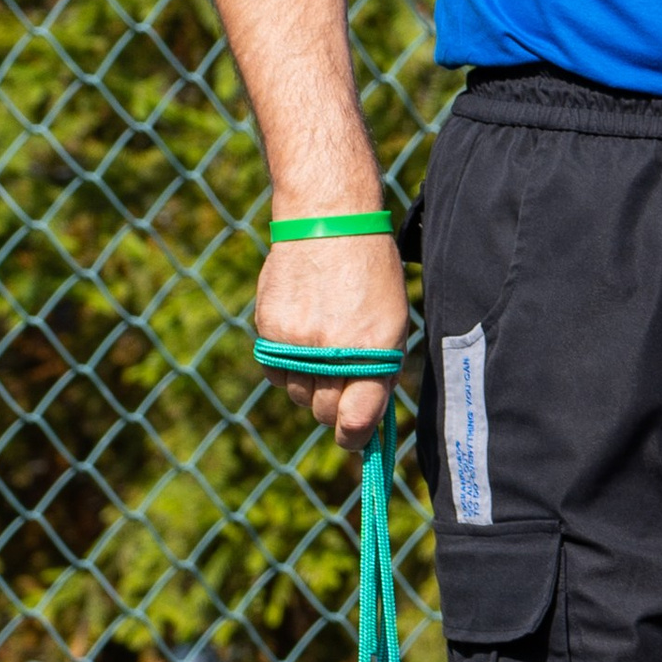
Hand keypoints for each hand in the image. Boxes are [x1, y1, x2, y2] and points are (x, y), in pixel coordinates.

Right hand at [253, 231, 409, 452]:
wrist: (329, 224)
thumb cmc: (371, 274)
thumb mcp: (393, 321)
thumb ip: (379, 370)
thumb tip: (365, 417)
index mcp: (372, 351)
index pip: (356, 419)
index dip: (354, 437)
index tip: (353, 438)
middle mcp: (332, 351)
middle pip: (322, 412)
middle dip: (333, 408)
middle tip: (340, 386)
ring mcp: (296, 341)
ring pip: (297, 394)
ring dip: (309, 385)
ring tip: (322, 350)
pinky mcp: (269, 330)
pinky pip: (274, 372)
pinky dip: (286, 367)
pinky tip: (300, 339)